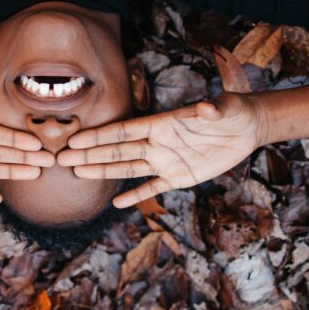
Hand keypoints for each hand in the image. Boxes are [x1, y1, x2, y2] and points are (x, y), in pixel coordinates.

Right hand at [57, 49, 265, 207]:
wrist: (246, 127)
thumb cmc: (233, 110)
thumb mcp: (225, 107)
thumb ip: (211, 110)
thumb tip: (205, 109)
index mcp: (162, 123)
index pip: (125, 131)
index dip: (100, 135)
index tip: (76, 139)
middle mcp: (158, 143)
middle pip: (118, 150)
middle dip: (90, 154)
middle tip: (62, 159)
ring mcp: (166, 161)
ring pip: (128, 167)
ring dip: (104, 170)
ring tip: (79, 173)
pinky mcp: (180, 177)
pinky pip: (153, 188)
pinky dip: (136, 195)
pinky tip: (117, 202)